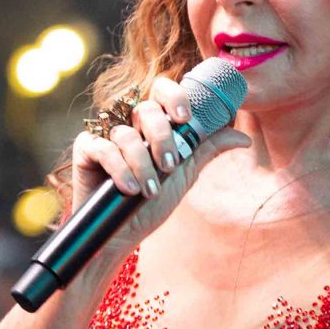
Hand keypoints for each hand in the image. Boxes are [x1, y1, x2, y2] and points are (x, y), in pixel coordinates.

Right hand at [63, 76, 252, 253]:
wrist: (120, 236)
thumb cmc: (150, 205)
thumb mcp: (184, 176)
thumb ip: (206, 150)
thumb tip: (244, 138)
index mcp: (152, 124)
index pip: (162, 92)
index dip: (174, 97)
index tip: (185, 118)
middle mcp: (128, 124)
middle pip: (146, 109)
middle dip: (162, 137)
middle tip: (170, 165)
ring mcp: (105, 135)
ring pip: (125, 133)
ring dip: (142, 164)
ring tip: (150, 190)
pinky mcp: (85, 150)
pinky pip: (103, 148)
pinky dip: (119, 169)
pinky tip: (129, 189)